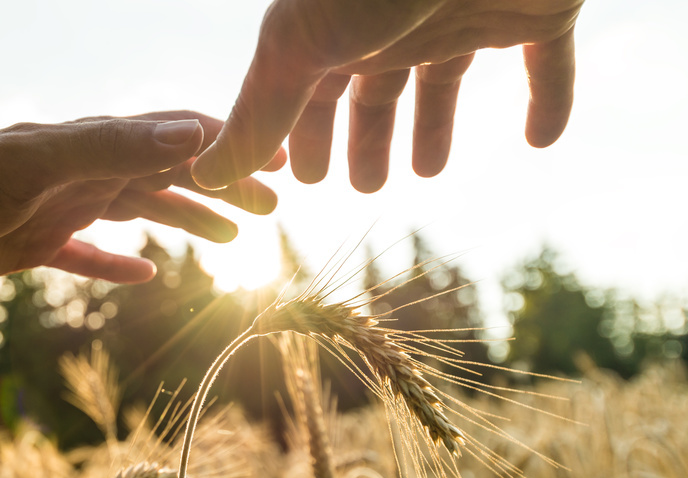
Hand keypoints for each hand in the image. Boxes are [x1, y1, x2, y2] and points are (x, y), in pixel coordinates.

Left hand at [0, 111, 280, 286]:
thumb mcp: (36, 160)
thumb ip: (110, 145)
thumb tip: (190, 132)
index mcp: (91, 144)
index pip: (173, 136)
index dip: (225, 144)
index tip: (274, 156)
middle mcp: (83, 171)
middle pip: (169, 175)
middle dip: (221, 186)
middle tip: (271, 205)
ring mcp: (61, 207)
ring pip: (140, 210)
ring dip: (187, 220)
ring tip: (230, 237)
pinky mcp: (36, 244)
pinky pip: (90, 255)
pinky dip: (120, 263)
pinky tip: (144, 275)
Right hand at [191, 0, 583, 192]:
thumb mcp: (302, 50)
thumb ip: (260, 112)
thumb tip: (203, 173)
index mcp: (339, 29)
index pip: (312, 94)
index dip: (307, 137)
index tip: (307, 181)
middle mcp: (397, 21)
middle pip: (375, 89)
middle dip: (365, 137)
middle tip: (364, 188)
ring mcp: (464, 12)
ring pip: (446, 81)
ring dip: (435, 127)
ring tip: (427, 171)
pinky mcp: (536, 11)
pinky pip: (545, 64)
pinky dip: (546, 100)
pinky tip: (540, 138)